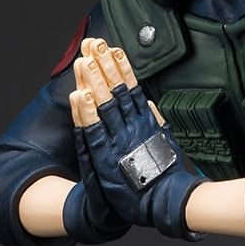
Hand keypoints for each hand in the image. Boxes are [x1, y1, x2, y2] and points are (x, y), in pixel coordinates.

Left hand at [69, 39, 203, 239]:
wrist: (164, 203)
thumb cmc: (166, 175)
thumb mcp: (165, 142)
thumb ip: (156, 121)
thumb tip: (148, 102)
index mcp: (144, 121)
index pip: (128, 87)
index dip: (119, 66)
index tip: (112, 47)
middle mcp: (131, 126)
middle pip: (114, 89)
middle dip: (103, 64)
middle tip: (93, 43)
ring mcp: (118, 139)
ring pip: (103, 104)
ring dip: (93, 80)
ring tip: (84, 58)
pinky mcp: (106, 157)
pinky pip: (92, 130)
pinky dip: (85, 112)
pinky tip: (78, 94)